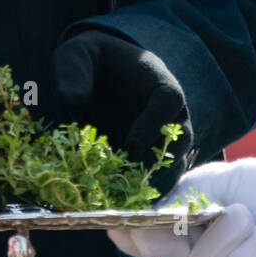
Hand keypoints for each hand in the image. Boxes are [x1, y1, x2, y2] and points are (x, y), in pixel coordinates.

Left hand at [50, 29, 192, 190]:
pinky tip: (127, 202)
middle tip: (136, 179)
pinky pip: (159, 175)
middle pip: (181, 137)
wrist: (93, 72)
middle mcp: (168, 110)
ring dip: (157, 180)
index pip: (169, 99)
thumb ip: (74, 70)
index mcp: (156, 79)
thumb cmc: (89, 59)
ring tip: (133, 196)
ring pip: (175, 162)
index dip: (154, 123)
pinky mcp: (150, 154)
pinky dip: (147, 188)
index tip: (131, 144)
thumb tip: (73, 99)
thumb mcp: (76, 54)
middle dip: (162, 160)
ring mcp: (162, 134)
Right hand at [108, 157, 255, 256]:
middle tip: (143, 226)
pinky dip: (246, 254)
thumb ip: (178, 198)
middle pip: (162, 256)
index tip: (113, 224)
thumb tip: (144, 216)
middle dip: (152, 239)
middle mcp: (207, 256)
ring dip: (226, 235)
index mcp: (195, 227)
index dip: (131, 233)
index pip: (153, 237)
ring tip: (251, 219)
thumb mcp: (216, 181)